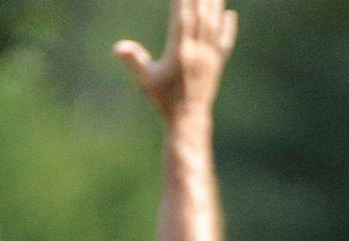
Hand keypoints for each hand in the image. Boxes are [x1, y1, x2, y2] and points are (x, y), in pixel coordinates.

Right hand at [113, 0, 238, 120]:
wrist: (188, 120)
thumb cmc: (164, 101)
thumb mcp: (145, 81)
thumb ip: (133, 61)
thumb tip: (118, 48)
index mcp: (180, 53)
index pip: (182, 18)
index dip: (183, 0)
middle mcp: (198, 53)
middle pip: (200, 17)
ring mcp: (210, 58)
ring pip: (214, 26)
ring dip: (215, 5)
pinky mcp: (217, 65)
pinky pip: (225, 42)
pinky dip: (228, 27)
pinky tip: (231, 14)